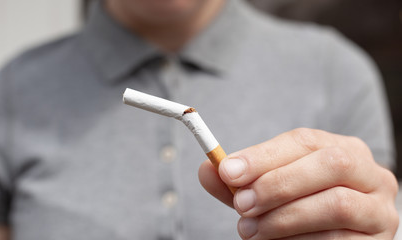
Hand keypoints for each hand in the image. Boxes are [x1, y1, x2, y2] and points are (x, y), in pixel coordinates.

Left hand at [199, 128, 398, 238]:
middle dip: (278, 183)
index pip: (305, 140)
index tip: (228, 170)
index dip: (264, 155)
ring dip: (284, 217)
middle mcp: (371, 175)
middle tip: (241, 204)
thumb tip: (207, 168)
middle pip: (330, 164)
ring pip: (336, 204)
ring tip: (250, 230)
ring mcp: (379, 210)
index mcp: (344, 150)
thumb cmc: (298, 208)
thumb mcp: (268, 190)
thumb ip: (241, 181)